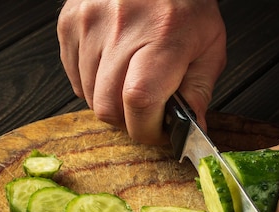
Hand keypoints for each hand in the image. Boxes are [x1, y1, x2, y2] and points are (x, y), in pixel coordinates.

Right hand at [57, 0, 226, 143]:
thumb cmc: (185, 4)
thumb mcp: (209, 46)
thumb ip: (199, 92)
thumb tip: (192, 132)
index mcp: (163, 36)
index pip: (140, 101)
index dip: (147, 129)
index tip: (159, 130)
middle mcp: (121, 28)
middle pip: (108, 108)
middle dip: (129, 121)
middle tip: (147, 110)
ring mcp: (89, 24)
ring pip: (89, 97)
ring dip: (111, 102)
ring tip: (131, 81)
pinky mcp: (69, 23)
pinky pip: (74, 78)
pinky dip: (93, 84)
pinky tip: (113, 68)